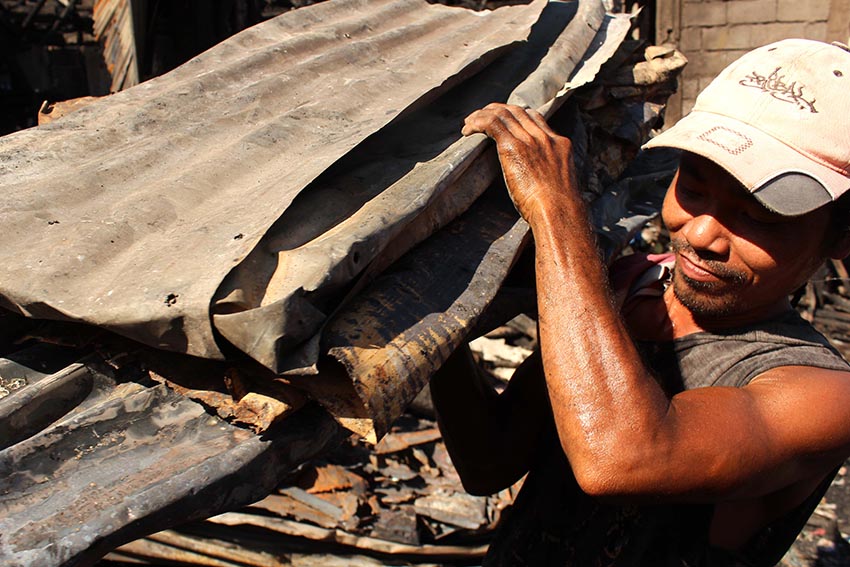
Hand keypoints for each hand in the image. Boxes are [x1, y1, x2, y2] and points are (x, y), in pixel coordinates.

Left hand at [462, 103, 577, 225]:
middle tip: (480, 117)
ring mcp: (529, 140)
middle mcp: (544, 137)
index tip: (503, 120)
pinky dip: (476, 123)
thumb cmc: (560, 210)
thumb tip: (543, 190)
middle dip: (496, 110)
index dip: (516, 115)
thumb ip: (550, 179)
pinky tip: (466, 131)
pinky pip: (491, 123)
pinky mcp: (513, 147)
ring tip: (468, 124)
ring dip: (482, 115)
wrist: (559, 211)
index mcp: (559, 144)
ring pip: (502, 114)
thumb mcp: (559, 188)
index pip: (535, 118)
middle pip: (517, 111)